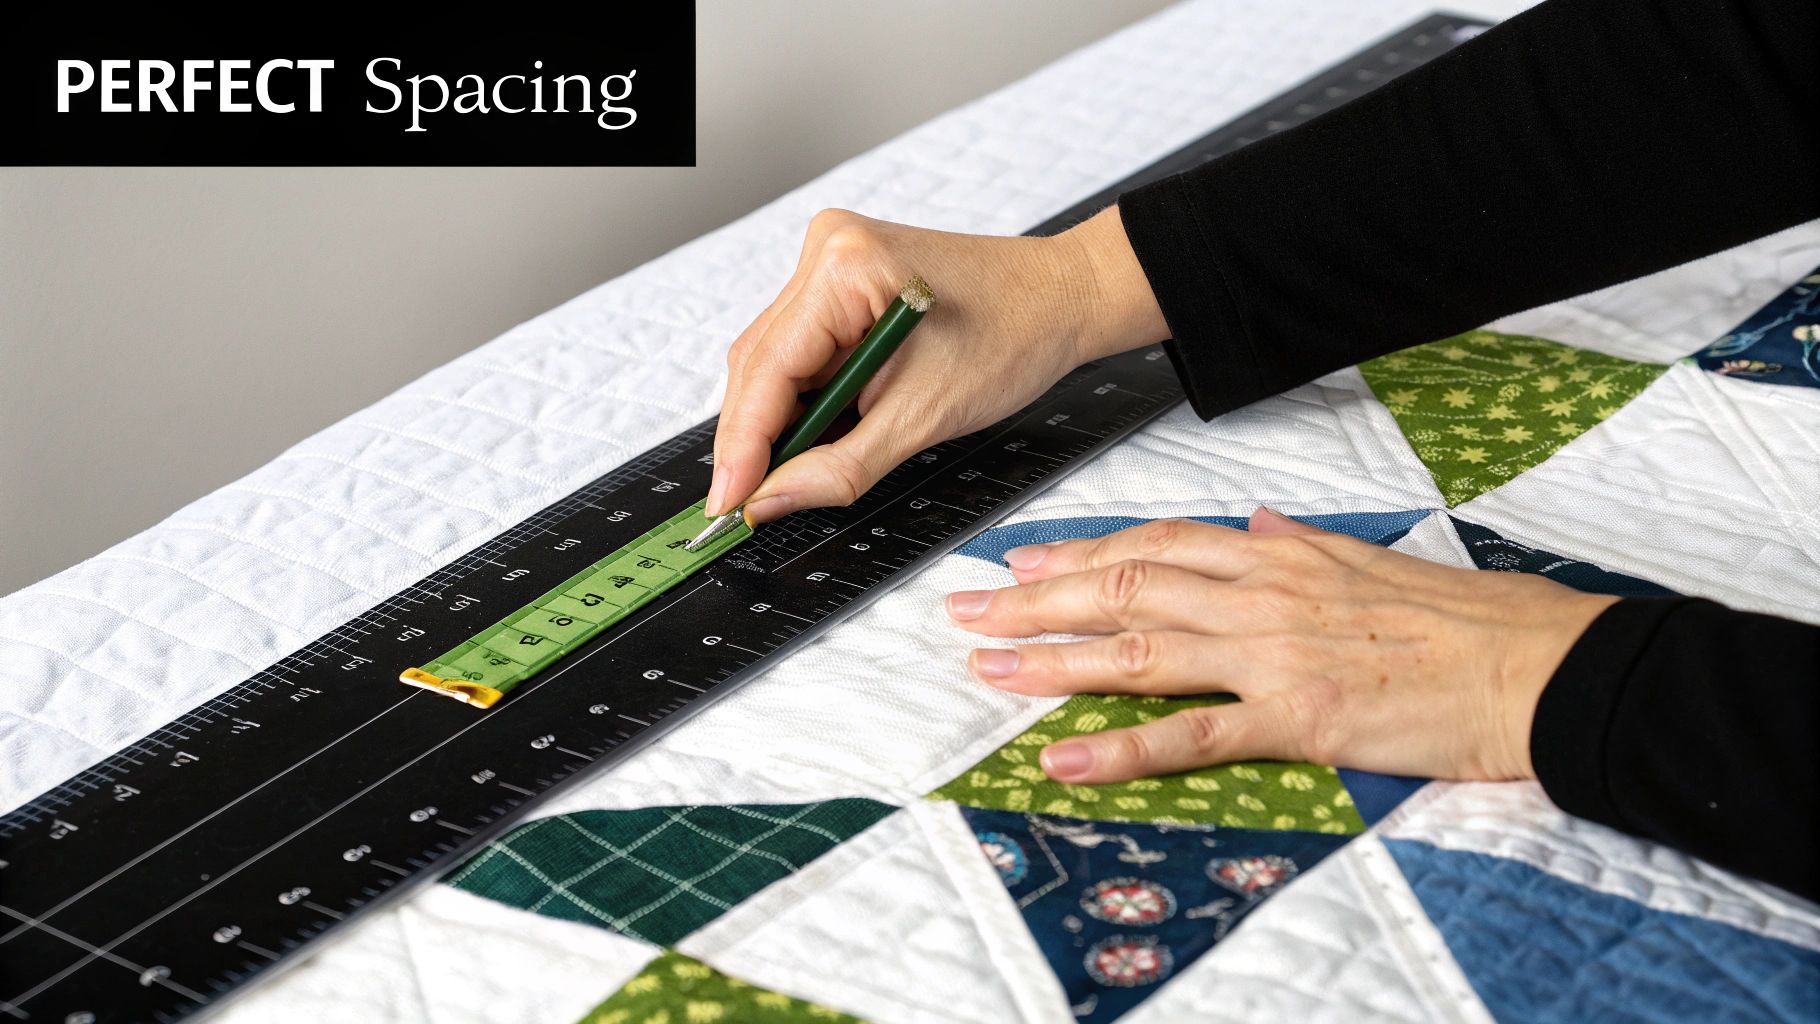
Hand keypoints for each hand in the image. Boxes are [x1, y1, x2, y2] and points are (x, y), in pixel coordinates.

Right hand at [707, 206, 1166, 521]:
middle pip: (760, 364)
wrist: (1064, 299)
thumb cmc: (1017, 336)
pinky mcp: (843, 282)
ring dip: (781, 422)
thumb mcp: (925, 417)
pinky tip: (817, 437)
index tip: (725, 504)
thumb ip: (840, 466)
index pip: (767, 369)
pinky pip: (804, 352)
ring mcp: (831, 263)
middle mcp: (827, 252)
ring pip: (776, 362)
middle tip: (746, 507)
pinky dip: (808, 401)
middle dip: (755, 439)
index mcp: (846, 267)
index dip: (741, 446)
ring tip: (784, 478)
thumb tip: (771, 500)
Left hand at [946, 509, 1617, 783]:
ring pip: (1138, 650)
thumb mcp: (1376, 558)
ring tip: (987, 666)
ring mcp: (1274, 654)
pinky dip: (1121, 748)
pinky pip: (1192, 735)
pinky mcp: (1298, 717)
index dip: (1079, 549)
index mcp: (1279, 554)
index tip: (1021, 558)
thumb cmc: (1468, 618)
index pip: (1155, 540)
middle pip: (1124, 586)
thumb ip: (1305, 543)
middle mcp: (1262, 593)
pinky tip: (1063, 757)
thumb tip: (1260, 523)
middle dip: (1036, 597)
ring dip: (1053, 659)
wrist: (1538, 664)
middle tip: (969, 608)